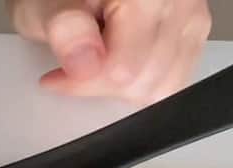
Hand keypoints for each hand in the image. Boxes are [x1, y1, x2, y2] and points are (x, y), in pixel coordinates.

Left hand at [9, 0, 212, 104]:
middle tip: (75, 66)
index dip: (83, 82)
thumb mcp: (45, 7)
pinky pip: (172, 81)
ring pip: (162, 87)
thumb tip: (85, 65)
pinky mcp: (194, 31)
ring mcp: (192, 16)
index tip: (58, 76)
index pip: (122, 69)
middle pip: (144, 81)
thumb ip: (66, 29)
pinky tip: (119, 61)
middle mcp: (179, 1)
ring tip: (98, 59)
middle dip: (101, 85)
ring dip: (122, 86)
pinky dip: (142, 82)